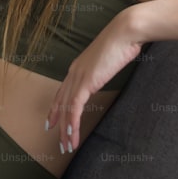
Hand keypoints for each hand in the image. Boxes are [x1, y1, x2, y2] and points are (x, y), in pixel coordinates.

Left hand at [45, 9, 144, 154]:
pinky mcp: (85, 83)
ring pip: (66, 109)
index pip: (62, 92)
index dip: (56, 108)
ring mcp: (78, 77)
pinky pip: (74, 108)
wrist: (125, 32)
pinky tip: (73, 135)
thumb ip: (104, 67)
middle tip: (57, 140)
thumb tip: (107, 70)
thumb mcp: (109, 58)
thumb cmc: (123, 42)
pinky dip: (72, 123)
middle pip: (60, 102)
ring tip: (67, 146)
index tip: (52, 122)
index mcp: (78, 67)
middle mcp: (74, 72)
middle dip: (58, 123)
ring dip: (66, 130)